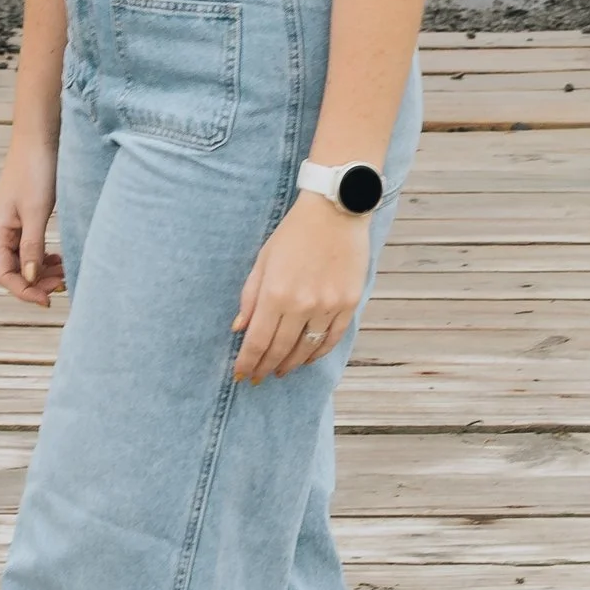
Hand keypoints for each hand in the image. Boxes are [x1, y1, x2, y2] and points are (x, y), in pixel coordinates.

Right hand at [0, 135, 64, 305]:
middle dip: (36, 283)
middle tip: (64, 286)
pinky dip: (45, 257)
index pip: (3, 274)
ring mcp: (12, 223)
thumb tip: (30, 280)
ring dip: (42, 271)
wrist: (40, 136)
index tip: (49, 300)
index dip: (24, 291)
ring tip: (65, 274)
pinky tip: (60, 258)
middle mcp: (0, 230)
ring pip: (23, 260)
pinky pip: (30, 246)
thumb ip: (32, 248)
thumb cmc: (36, 169)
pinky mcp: (24, 215)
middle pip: (12, 270)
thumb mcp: (36, 212)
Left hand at [233, 192, 369, 383]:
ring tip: (280, 371)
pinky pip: (332, 339)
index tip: (241, 374)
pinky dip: (318, 353)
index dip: (248, 362)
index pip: (258, 341)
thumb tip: (240, 329)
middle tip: (257, 378)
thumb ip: (250, 297)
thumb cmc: (294, 233)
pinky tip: (307, 358)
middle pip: (281, 350)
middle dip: (265, 367)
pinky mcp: (348, 304)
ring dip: (291, 364)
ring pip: (307, 349)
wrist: (335, 211)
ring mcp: (328, 306)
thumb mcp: (263, 259)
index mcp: (276, 293)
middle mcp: (302, 305)